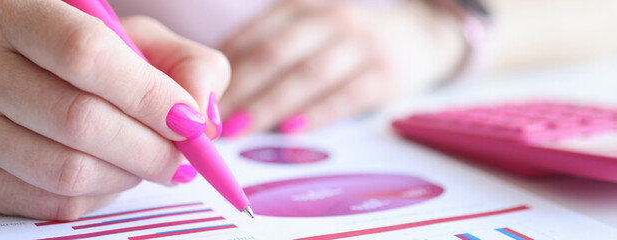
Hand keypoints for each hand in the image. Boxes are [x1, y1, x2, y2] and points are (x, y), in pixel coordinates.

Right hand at [0, 1, 228, 219]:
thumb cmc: (68, 55)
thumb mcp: (130, 38)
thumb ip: (183, 63)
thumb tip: (202, 116)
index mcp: (15, 12)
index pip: (87, 54)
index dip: (149, 95)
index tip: (189, 122)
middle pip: (80, 120)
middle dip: (150, 149)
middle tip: (183, 160)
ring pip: (67, 170)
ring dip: (127, 176)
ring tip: (147, 163)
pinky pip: (51, 201)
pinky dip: (100, 195)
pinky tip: (111, 175)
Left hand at [218, 0, 461, 136]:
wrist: (418, 35)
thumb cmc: (347, 42)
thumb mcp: (310, 31)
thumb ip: (271, 51)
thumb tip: (220, 90)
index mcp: (302, 8)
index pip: (254, 35)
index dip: (223, 69)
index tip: (197, 98)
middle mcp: (330, 19)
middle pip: (275, 54)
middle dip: (239, 90)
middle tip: (211, 121)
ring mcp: (360, 44)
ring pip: (307, 76)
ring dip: (269, 105)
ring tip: (240, 130)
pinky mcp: (386, 72)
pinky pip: (346, 95)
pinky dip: (317, 113)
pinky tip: (291, 131)